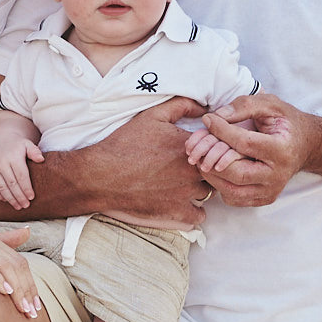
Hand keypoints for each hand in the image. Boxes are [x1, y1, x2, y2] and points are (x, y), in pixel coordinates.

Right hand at [0, 137, 43, 207]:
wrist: (0, 140)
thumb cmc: (17, 146)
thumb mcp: (27, 144)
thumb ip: (34, 151)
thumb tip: (41, 159)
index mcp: (13, 156)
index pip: (21, 176)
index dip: (26, 188)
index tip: (32, 197)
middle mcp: (1, 163)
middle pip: (11, 183)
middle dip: (19, 196)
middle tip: (26, 205)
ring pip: (1, 187)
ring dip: (10, 199)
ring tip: (18, 206)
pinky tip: (6, 200)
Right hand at [0, 225, 42, 318]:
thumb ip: (0, 241)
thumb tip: (27, 232)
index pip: (18, 261)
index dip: (31, 284)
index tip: (36, 307)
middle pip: (15, 264)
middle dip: (27, 290)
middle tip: (32, 313)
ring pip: (2, 264)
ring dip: (17, 288)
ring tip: (22, 308)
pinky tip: (5, 291)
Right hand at [77, 97, 212, 227]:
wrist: (102, 175)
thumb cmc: (125, 143)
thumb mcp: (153, 115)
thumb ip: (182, 105)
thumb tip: (205, 107)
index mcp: (191, 146)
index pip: (219, 146)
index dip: (214, 148)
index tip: (203, 149)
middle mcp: (194, 170)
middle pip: (218, 171)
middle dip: (211, 168)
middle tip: (195, 166)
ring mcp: (187, 193)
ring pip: (210, 193)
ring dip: (202, 189)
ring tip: (185, 183)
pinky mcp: (177, 212)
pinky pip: (199, 216)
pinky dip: (194, 210)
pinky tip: (182, 202)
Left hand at [194, 93, 318, 208]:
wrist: (306, 144)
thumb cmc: (286, 122)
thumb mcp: (270, 104)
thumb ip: (244, 106)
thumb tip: (216, 117)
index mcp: (282, 149)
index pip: (245, 143)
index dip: (222, 131)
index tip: (208, 119)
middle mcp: (278, 175)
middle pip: (237, 173)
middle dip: (212, 158)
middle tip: (198, 146)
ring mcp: (271, 191)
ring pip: (232, 191)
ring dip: (211, 175)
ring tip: (202, 157)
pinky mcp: (264, 199)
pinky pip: (234, 198)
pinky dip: (220, 185)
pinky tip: (215, 169)